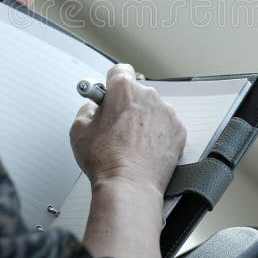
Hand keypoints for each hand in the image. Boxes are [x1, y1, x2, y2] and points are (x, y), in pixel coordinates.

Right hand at [70, 63, 186, 195]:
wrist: (129, 186)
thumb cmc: (106, 161)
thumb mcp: (79, 129)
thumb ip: (87, 109)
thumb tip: (94, 107)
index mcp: (124, 90)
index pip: (119, 70)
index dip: (112, 82)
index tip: (110, 91)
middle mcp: (149, 96)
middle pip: (137, 92)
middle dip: (127, 105)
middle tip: (117, 126)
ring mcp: (166, 113)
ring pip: (152, 109)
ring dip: (144, 120)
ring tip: (132, 143)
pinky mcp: (178, 131)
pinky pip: (166, 126)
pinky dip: (157, 134)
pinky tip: (145, 149)